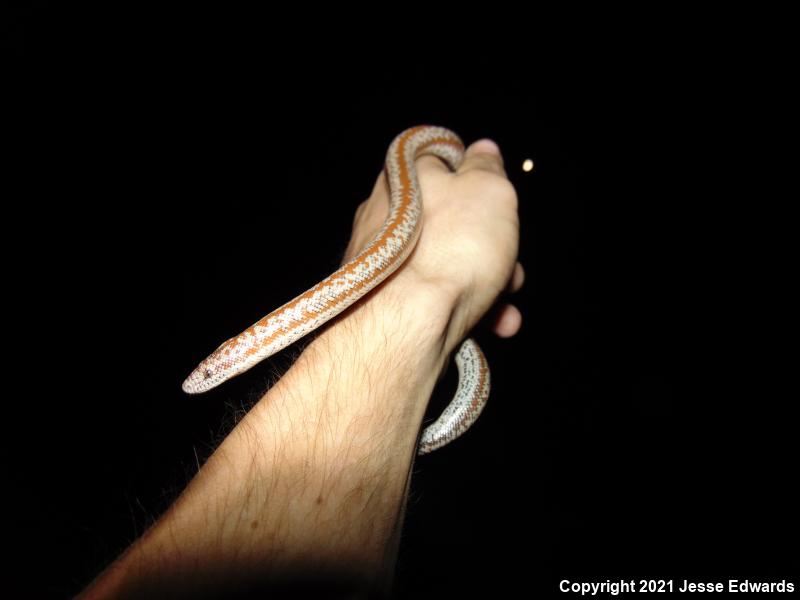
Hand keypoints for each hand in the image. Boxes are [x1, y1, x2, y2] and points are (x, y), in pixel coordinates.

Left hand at [344, 138, 523, 351]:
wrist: (407, 324)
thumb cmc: (448, 250)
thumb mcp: (486, 190)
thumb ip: (486, 167)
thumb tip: (483, 150)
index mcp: (405, 177)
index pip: (441, 162)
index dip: (476, 179)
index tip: (498, 201)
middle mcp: (386, 216)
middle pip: (451, 220)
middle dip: (492, 244)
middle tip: (512, 264)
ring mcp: (383, 261)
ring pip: (447, 262)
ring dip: (488, 282)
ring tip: (506, 305)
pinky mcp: (385, 300)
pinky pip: (433, 296)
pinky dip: (465, 306)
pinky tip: (492, 323)